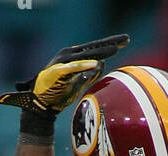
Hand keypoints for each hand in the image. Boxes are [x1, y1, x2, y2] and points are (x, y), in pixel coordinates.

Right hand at [0, 33, 129, 125]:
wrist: (40, 104)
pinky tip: (96, 64)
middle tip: (126, 39)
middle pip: (93, 48)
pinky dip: (84, 65)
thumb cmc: (58, 94)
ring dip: (100, 52)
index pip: (96, 50)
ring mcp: (63, 62)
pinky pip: (73, 68)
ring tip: (116, 49)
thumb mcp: (78, 84)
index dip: (110, 45)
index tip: (126, 41)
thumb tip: (101, 65)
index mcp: (75, 58)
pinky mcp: (58, 72)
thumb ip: (89, 75)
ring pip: (85, 55)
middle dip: (110, 43)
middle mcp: (70, 56)